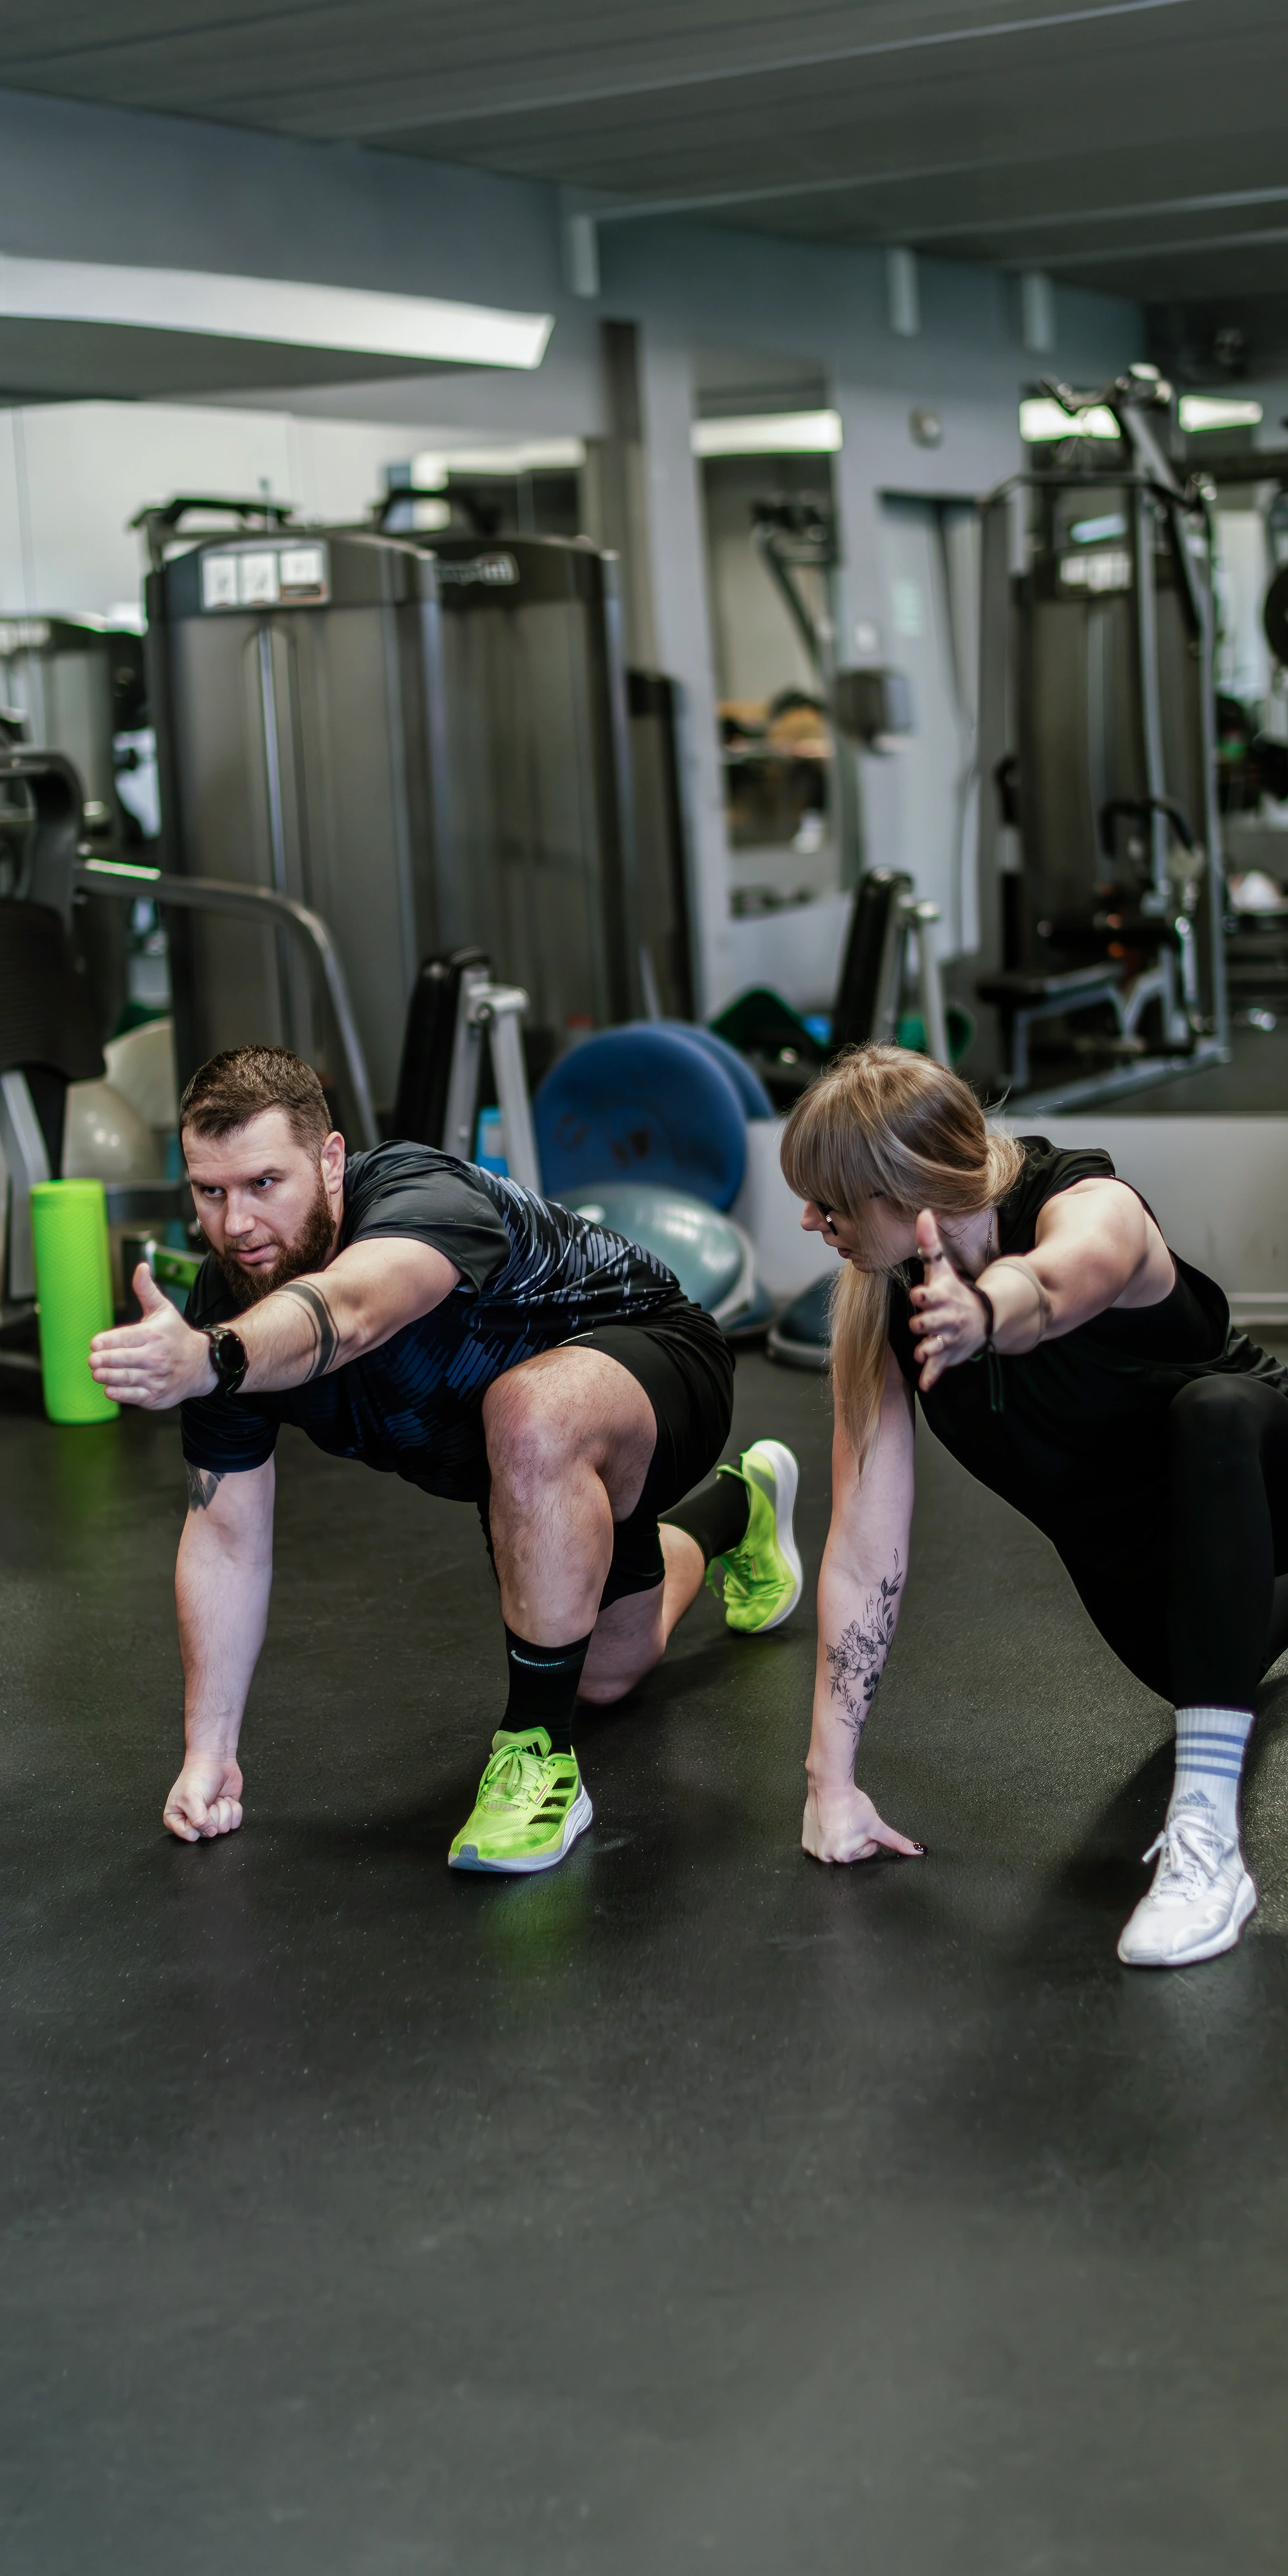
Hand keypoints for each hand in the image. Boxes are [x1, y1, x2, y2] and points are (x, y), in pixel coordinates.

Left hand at [89, 1267, 216, 1410]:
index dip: (107, 1341)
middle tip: (93, 1360)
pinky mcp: (155, 1395)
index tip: (95, 1344)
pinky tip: (109, 1387)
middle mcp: (156, 1357)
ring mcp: (156, 1378)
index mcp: (154, 1335)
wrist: (202, 1365)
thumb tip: (141, 1266)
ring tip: (98, 1373)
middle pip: (122, 1359)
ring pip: (124, 1378)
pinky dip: (117, 1392)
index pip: (125, 1338)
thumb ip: (146, 1290)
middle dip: (103, 1360)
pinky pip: (131, 1395)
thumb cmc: (176, 1335)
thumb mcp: (164, 1310)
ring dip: (107, 1376)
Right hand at [164, 1754, 243, 1841]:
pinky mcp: (226, 1814)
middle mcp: (193, 1822)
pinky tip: (226, 1798)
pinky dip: (234, 1808)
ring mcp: (211, 1819)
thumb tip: (210, 1833)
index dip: (197, 1824)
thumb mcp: (190, 1798)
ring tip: (215, 1797)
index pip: (190, 1836)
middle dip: (212, 1813)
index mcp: (176, 1820)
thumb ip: (198, 1821)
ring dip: (223, 1809)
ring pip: (224, 1828)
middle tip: (207, 1799)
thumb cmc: (198, 1776)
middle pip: (209, 1833)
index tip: (196, 1808)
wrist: (216, 1760)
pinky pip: (235, 1823)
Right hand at [802, 1780, 923, 1863]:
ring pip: (837, 1848)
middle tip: (849, 1823)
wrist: (830, 1786)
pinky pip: (821, 1843)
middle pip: (852, 1852)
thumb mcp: (877, 1825)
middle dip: (853, 1838)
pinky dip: (826, 1834)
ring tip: (839, 1822)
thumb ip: (898, 1841)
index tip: (859, 1825)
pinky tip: (829, 1824)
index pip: (866, 1852)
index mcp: (843, 1856)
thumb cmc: (852, 1803)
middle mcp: (827, 1856)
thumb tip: (917, 1851)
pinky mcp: (805, 1842)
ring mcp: (814, 1850)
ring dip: (840, 1837)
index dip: (867, 1837)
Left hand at [908, 1212, 985, 1390]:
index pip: (931, 1295)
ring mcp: (947, 1339)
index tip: (918, 1294)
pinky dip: (932, 1376)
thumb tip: (923, 1211)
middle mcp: (944, 1319)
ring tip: (921, 1353)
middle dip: (926, 1323)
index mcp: (941, 1298)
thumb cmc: (953, 1292)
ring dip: (929, 1349)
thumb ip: (930, 1244)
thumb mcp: (941, 1270)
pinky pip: (938, 1368)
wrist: (982, 1318)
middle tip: (918, 1323)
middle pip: (932, 1322)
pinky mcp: (946, 1355)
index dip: (925, 1295)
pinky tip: (925, 1384)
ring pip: (936, 1346)